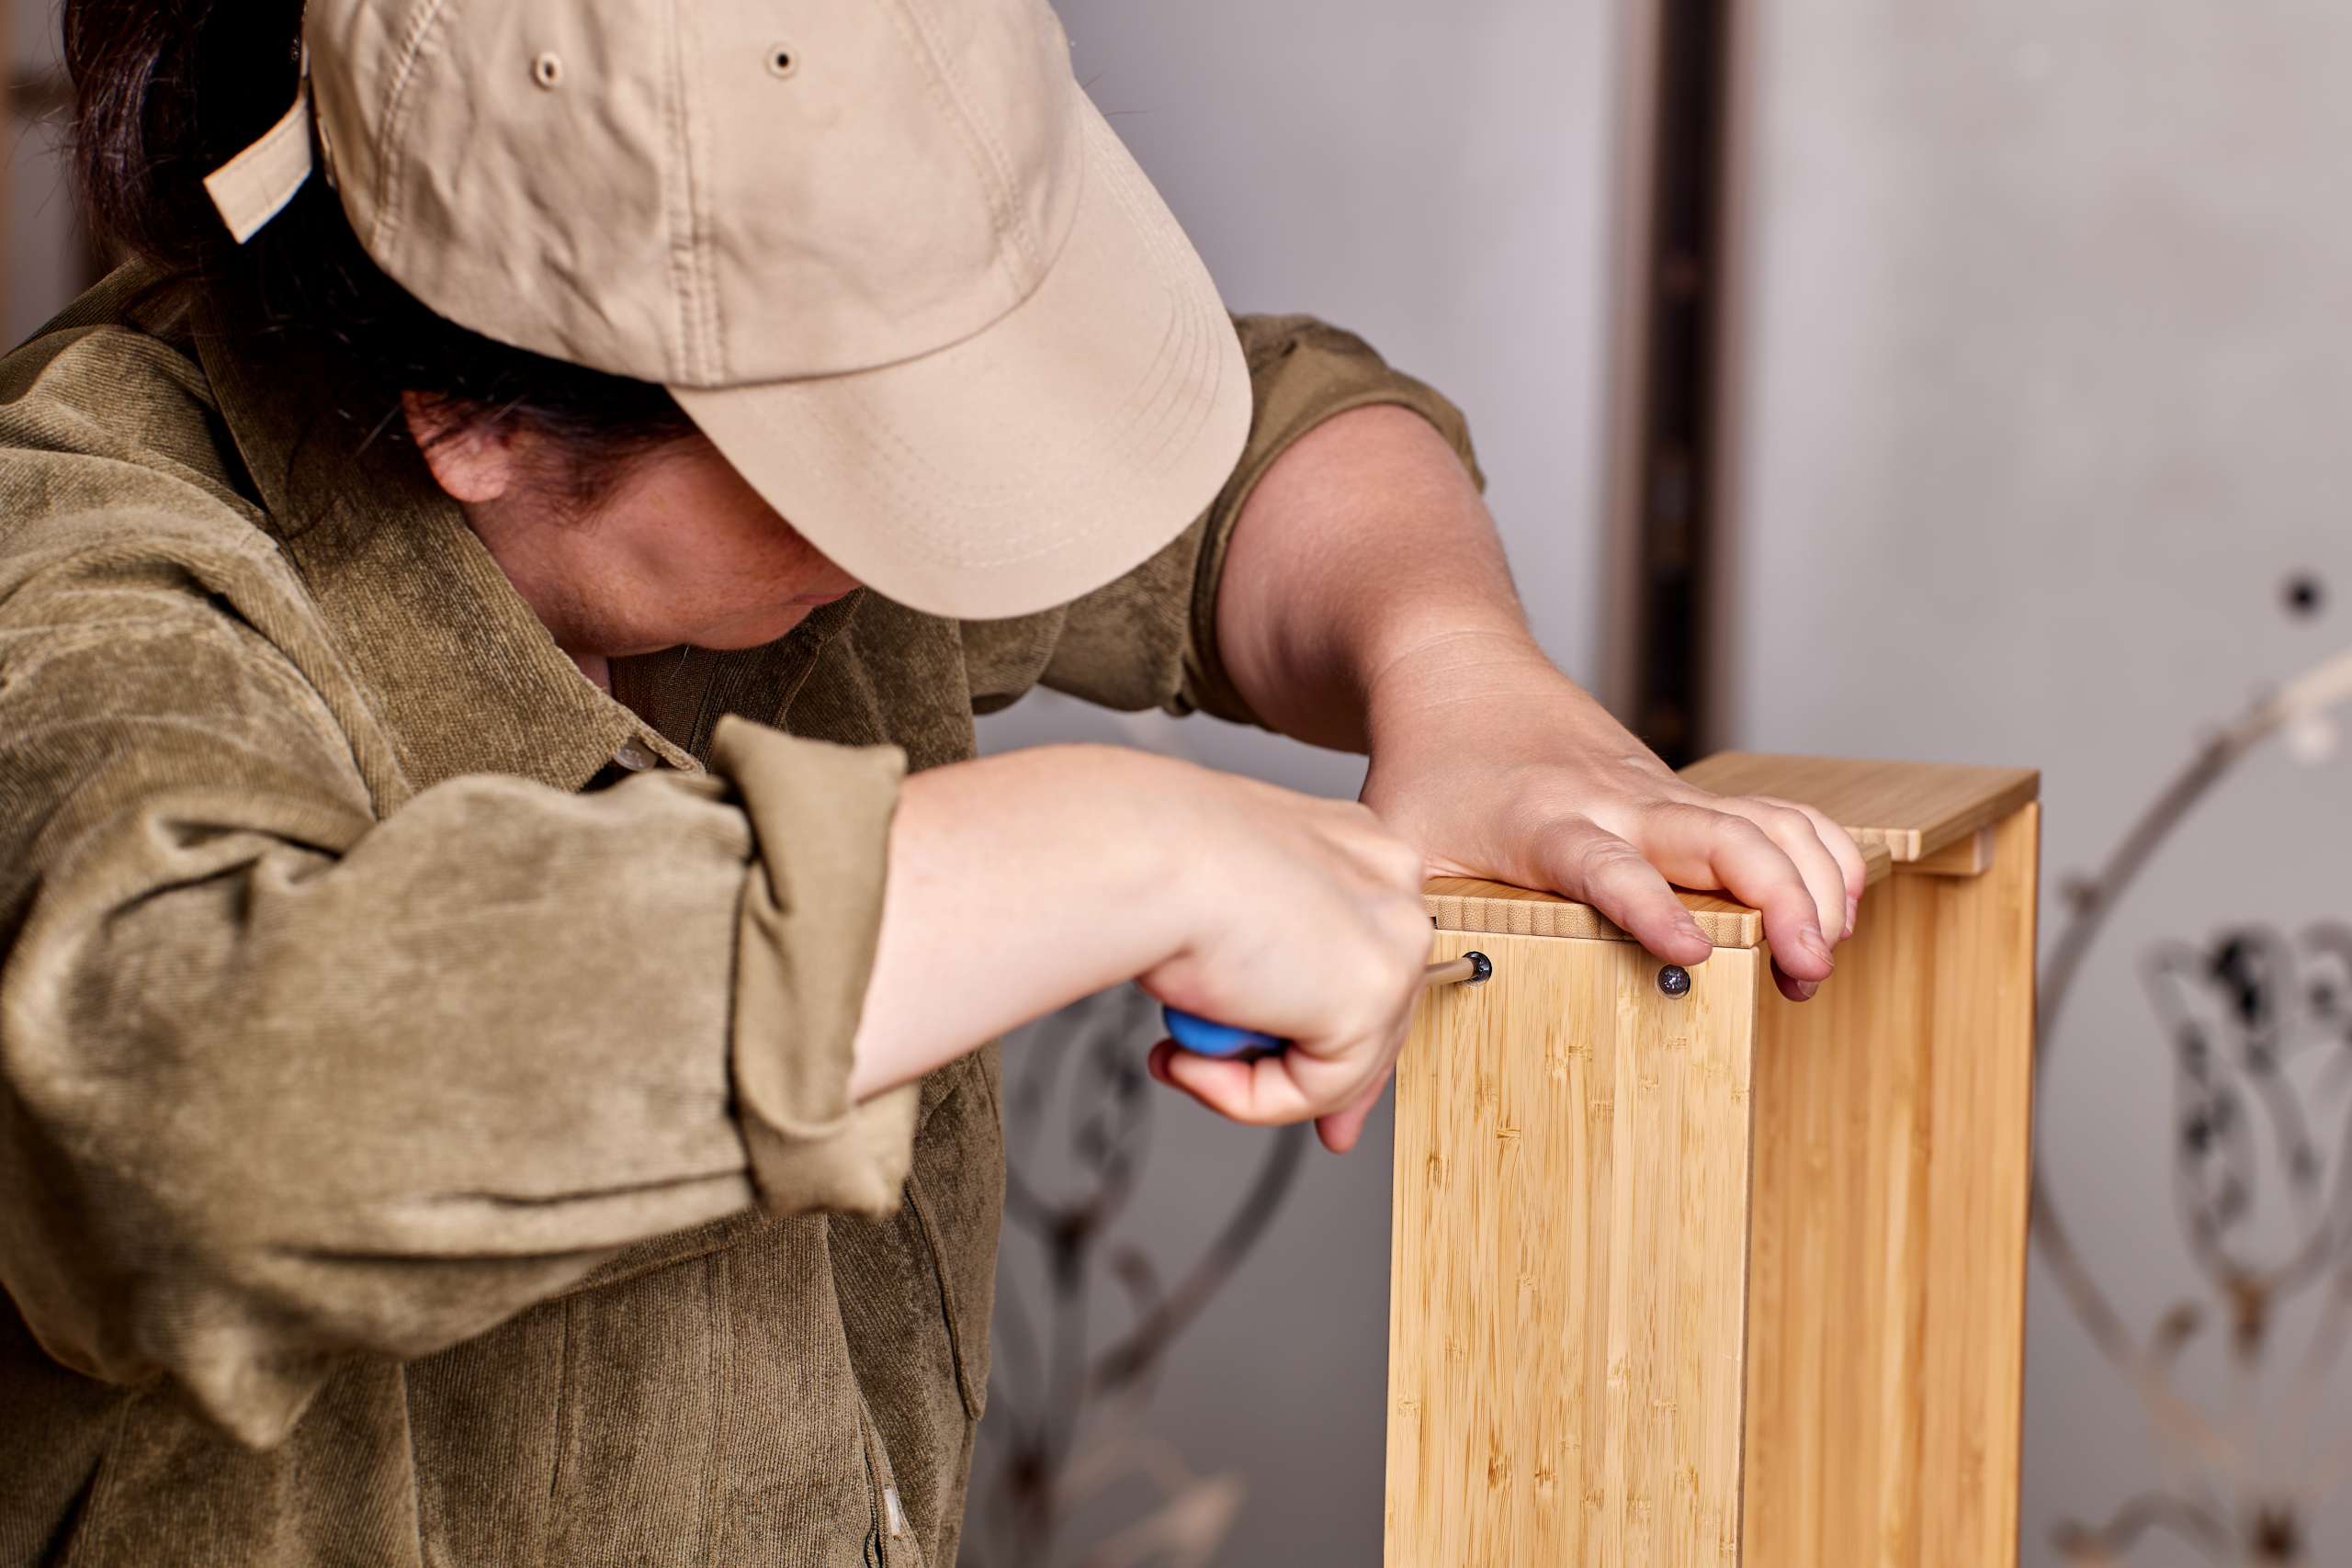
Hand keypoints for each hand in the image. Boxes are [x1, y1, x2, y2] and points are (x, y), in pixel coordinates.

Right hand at [1137, 770, 1432, 1154]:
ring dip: (1250, 1077)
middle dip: (1302, 1068)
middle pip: (1372, 1011)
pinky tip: (1191, 1062)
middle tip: (1215, 1069)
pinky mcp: (1369, 1002)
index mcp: (1358, 845)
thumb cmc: (1155, 858)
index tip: (1273, 1058)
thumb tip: (1270, 1023)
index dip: (1317, 1017)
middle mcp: (1392, 885)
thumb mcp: (1224, 907)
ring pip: (1340, 1059)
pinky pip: (1315, 1089)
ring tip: (1180, 1054)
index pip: (1365, 950)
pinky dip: (1246, 1096)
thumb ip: (1264, 959)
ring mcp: (1392, 944)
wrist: (1143, 852)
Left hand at [1359, 631, 1868, 1001]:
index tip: (1695, 951)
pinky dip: (1819, 851)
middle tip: (1810, 967)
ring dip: (1812, 880)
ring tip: (1829, 955)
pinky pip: (1774, 811)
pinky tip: (1841, 906)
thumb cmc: (1424, 775)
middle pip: (1718, 835)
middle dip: (1777, 898)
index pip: (1608, 865)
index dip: (1652, 906)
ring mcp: (1659, 793)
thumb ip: (1377, 989)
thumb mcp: (1388, 864)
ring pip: (1762, 819)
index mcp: (1542, 824)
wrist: (1457, 672)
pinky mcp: (1683, 794)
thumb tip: (1339, 1126)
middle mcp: (1615, 802)